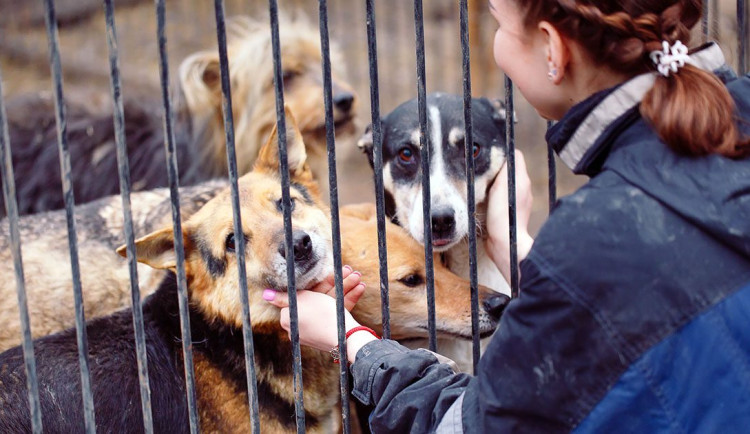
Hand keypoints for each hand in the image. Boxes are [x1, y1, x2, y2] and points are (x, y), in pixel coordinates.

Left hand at [263, 265, 365, 351]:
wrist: (345, 338)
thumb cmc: (320, 315)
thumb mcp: (301, 300)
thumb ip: (283, 297)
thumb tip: (265, 295)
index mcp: (290, 318)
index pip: (302, 295)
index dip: (318, 281)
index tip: (330, 272)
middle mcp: (303, 324)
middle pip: (319, 297)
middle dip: (336, 282)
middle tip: (348, 270)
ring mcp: (318, 328)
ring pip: (331, 302)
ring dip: (345, 287)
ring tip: (358, 277)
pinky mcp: (332, 330)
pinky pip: (338, 311)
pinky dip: (348, 300)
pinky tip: (360, 288)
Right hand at [486, 150, 533, 281]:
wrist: (505, 244)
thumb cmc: (504, 216)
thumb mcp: (503, 186)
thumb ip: (506, 168)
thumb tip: (506, 152)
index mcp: (522, 180)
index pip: (515, 155)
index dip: (503, 151)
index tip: (489, 153)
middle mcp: (523, 189)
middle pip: (509, 168)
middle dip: (496, 165)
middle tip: (480, 165)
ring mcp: (517, 201)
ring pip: (505, 182)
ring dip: (494, 180)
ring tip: (480, 181)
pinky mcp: (509, 212)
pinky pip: (501, 196)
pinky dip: (493, 194)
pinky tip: (483, 198)